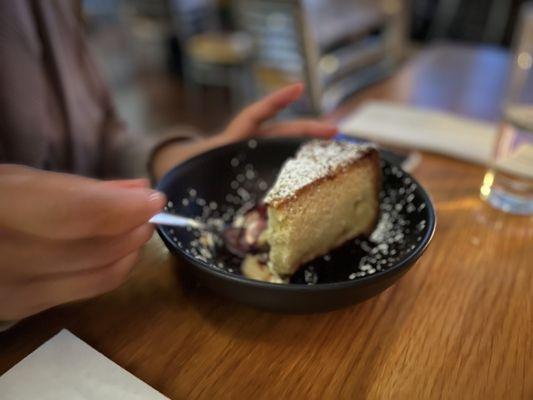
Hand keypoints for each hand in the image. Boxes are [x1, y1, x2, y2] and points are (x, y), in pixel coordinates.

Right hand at [0, 165, 165, 319]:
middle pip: (95, 250)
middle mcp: (7, 257)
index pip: (79, 214)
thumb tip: (142, 190)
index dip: (125, 208)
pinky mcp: (24, 309)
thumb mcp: (26, 182)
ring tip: (138, 229)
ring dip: (130, 250)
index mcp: (3, 209)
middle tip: (151, 213)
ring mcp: (14, 291)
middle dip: (134, 229)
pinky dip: (112, 268)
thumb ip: (83, 188)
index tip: (155, 200)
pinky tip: (118, 251)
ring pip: (98, 276)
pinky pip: (86, 291)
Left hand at [152, 83, 336, 179]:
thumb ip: (190, 184)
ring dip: (310, 149)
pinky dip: (297, 177)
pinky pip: (282, 174)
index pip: (253, 115)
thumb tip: (173, 202)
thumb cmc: (188, 171)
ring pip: (286, 149)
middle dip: (308, 129)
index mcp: (231, 139)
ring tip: (336, 154)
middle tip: (335, 132)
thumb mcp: (188, 173)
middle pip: (282, 131)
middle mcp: (250, 144)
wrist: (186, 175)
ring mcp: (258, 157)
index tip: (298, 89)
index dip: (274, 102)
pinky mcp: (261, 172)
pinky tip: (313, 186)